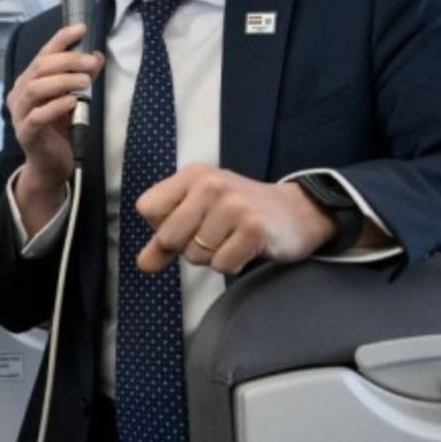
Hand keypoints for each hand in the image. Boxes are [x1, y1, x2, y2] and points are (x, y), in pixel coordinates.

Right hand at [6, 23, 102, 229]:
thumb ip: (80, 77)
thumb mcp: (71, 98)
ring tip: (85, 81)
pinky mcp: (26, 133)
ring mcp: (20, 114)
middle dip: (68, 60)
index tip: (81, 28)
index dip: (60, 40)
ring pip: (35, 88)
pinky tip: (73, 102)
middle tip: (91, 62)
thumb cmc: (58, 129)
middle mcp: (19, 94)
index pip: (43, 54)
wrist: (49, 165)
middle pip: (39, 68)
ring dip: (62, 80)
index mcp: (28, 81)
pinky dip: (56, 106)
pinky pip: (39, 116)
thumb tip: (96, 55)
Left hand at [133, 165, 334, 273]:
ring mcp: (233, 205)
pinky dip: (233, 265)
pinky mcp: (254, 228)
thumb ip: (165, 240)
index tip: (188, 224)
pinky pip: (222, 266)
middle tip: (215, 235)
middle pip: (168, 237)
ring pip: (195, 255)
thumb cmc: (240, 213)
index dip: (162, 227)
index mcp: (191, 176)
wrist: (298, 211)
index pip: (147, 209)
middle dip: (188, 248)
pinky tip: (247, 248)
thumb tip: (143, 265)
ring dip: (213, 257)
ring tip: (233, 239)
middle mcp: (210, 184)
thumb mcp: (199, 214)